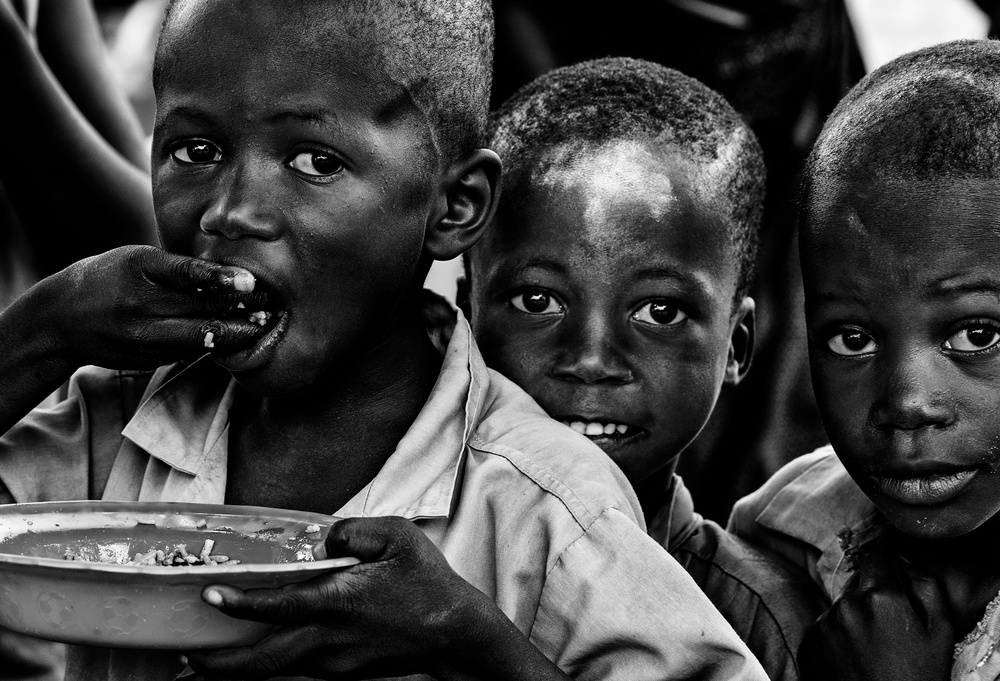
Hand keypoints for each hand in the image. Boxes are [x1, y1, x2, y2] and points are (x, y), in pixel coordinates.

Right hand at [45, 245, 272, 369]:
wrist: (59, 319)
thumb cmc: (110, 278)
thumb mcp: (138, 260)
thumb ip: (178, 267)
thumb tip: (231, 274)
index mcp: (138, 267)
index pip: (187, 274)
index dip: (222, 279)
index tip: (251, 281)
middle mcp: (139, 303)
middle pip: (200, 309)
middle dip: (241, 310)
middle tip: (273, 308)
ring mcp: (142, 335)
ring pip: (199, 337)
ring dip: (235, 333)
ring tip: (263, 327)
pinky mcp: (146, 357)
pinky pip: (188, 351)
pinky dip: (214, 345)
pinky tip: (237, 340)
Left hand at [184, 516, 502, 680]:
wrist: (457, 636)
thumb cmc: (429, 584)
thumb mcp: (397, 537)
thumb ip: (352, 531)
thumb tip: (323, 539)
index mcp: (338, 602)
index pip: (275, 606)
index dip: (237, 603)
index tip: (208, 595)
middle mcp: (329, 640)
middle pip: (261, 663)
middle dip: (219, 667)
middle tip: (187, 660)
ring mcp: (335, 664)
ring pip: (275, 674)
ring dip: (239, 674)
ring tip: (207, 668)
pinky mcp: (344, 674)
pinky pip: (296, 674)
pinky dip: (269, 672)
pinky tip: (258, 661)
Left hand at [798, 546, 954, 680]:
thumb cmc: (919, 677)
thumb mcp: (940, 632)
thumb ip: (925, 586)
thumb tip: (903, 561)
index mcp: (880, 596)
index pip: (874, 554)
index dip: (880, 551)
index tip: (882, 552)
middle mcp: (845, 604)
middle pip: (856, 585)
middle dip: (870, 597)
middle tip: (887, 628)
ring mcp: (823, 625)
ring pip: (839, 609)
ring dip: (852, 619)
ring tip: (871, 651)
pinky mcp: (808, 644)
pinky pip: (823, 630)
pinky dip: (836, 639)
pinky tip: (853, 660)